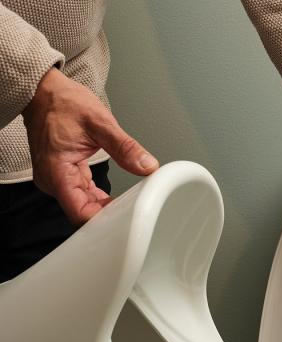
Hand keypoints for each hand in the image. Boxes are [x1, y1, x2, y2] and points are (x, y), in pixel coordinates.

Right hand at [22, 68, 158, 224]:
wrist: (44, 91)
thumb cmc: (63, 103)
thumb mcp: (99, 122)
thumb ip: (124, 147)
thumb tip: (147, 165)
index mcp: (57, 172)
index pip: (80, 213)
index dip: (103, 220)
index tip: (125, 219)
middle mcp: (53, 181)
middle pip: (83, 213)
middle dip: (109, 215)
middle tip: (135, 211)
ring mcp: (57, 180)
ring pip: (84, 206)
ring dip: (106, 207)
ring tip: (130, 204)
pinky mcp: (64, 176)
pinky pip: (83, 195)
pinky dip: (100, 197)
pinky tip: (117, 196)